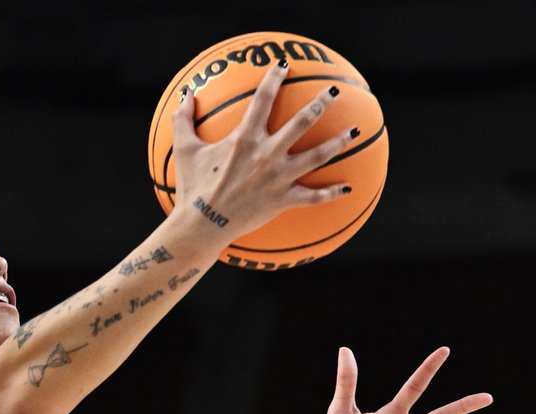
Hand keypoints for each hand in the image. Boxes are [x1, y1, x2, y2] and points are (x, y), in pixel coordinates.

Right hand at [171, 60, 356, 238]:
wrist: (202, 226)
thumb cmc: (192, 189)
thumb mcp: (184, 151)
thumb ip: (183, 120)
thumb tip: (186, 95)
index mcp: (245, 138)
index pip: (263, 99)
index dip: (274, 78)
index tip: (284, 65)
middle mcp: (266, 155)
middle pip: (302, 122)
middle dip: (320, 104)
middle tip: (333, 93)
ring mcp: (278, 178)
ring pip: (316, 156)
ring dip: (337, 143)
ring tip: (352, 131)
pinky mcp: (282, 200)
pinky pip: (313, 197)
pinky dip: (332, 193)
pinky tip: (348, 186)